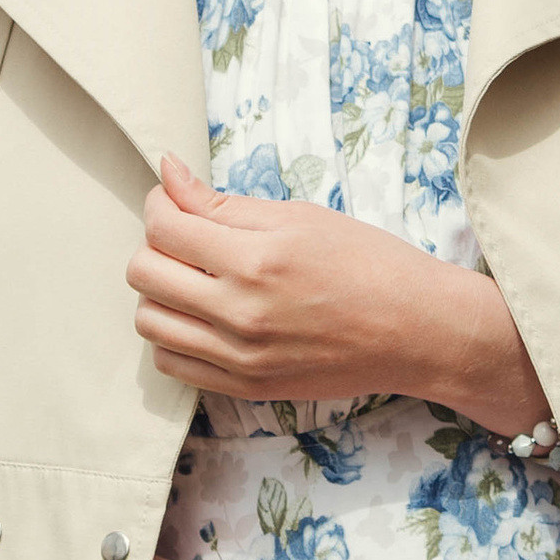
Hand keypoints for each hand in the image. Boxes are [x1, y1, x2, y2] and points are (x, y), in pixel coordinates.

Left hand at [130, 158, 546, 433]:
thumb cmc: (367, 262)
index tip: (175, 200)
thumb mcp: (298, 216)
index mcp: (257, 258)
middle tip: (186, 237)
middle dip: (155, 245)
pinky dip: (172, 335)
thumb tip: (166, 172)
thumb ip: (222, 202)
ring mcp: (241, 357)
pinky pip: (170, 364)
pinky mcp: (245, 387)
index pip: (164, 226)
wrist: (415, 330)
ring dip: (159, 292)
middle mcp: (242, 312)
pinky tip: (202, 316)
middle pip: (143, 273)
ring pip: (149, 321)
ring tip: (194, 278)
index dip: (160, 204)